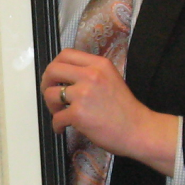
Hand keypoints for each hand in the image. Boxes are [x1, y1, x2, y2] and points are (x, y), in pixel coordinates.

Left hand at [40, 49, 177, 175]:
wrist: (138, 130)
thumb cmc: (126, 110)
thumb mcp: (111, 79)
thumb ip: (90, 73)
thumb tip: (66, 78)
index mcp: (99, 64)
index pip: (66, 54)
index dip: (55, 65)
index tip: (55, 77)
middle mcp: (90, 75)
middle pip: (53, 70)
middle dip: (46, 83)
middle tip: (51, 95)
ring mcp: (83, 94)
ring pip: (50, 94)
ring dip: (51, 105)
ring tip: (59, 113)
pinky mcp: (78, 114)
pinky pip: (56, 118)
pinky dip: (57, 125)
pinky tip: (63, 128)